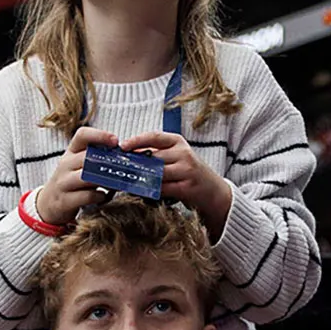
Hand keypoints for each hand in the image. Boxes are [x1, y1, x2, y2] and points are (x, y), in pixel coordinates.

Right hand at [33, 128, 114, 228]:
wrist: (48, 204)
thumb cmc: (70, 181)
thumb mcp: (77, 164)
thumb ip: (95, 157)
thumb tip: (123, 155)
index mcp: (70, 152)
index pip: (82, 135)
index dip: (100, 135)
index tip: (115, 141)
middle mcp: (65, 165)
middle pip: (87, 157)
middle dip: (107, 162)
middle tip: (123, 166)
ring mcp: (63, 183)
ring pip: (86, 177)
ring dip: (104, 180)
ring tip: (115, 183)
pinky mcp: (65, 201)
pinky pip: (86, 196)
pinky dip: (99, 196)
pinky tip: (103, 196)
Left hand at [116, 129, 233, 235]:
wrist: (213, 191)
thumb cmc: (188, 174)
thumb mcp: (176, 157)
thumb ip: (156, 155)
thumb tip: (129, 156)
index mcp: (177, 142)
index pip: (154, 137)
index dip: (136, 141)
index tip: (122, 146)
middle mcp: (183, 153)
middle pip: (152, 157)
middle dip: (133, 164)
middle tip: (117, 170)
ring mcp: (186, 170)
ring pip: (155, 173)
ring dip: (139, 179)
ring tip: (125, 182)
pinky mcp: (186, 187)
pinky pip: (161, 189)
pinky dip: (148, 191)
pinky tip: (140, 193)